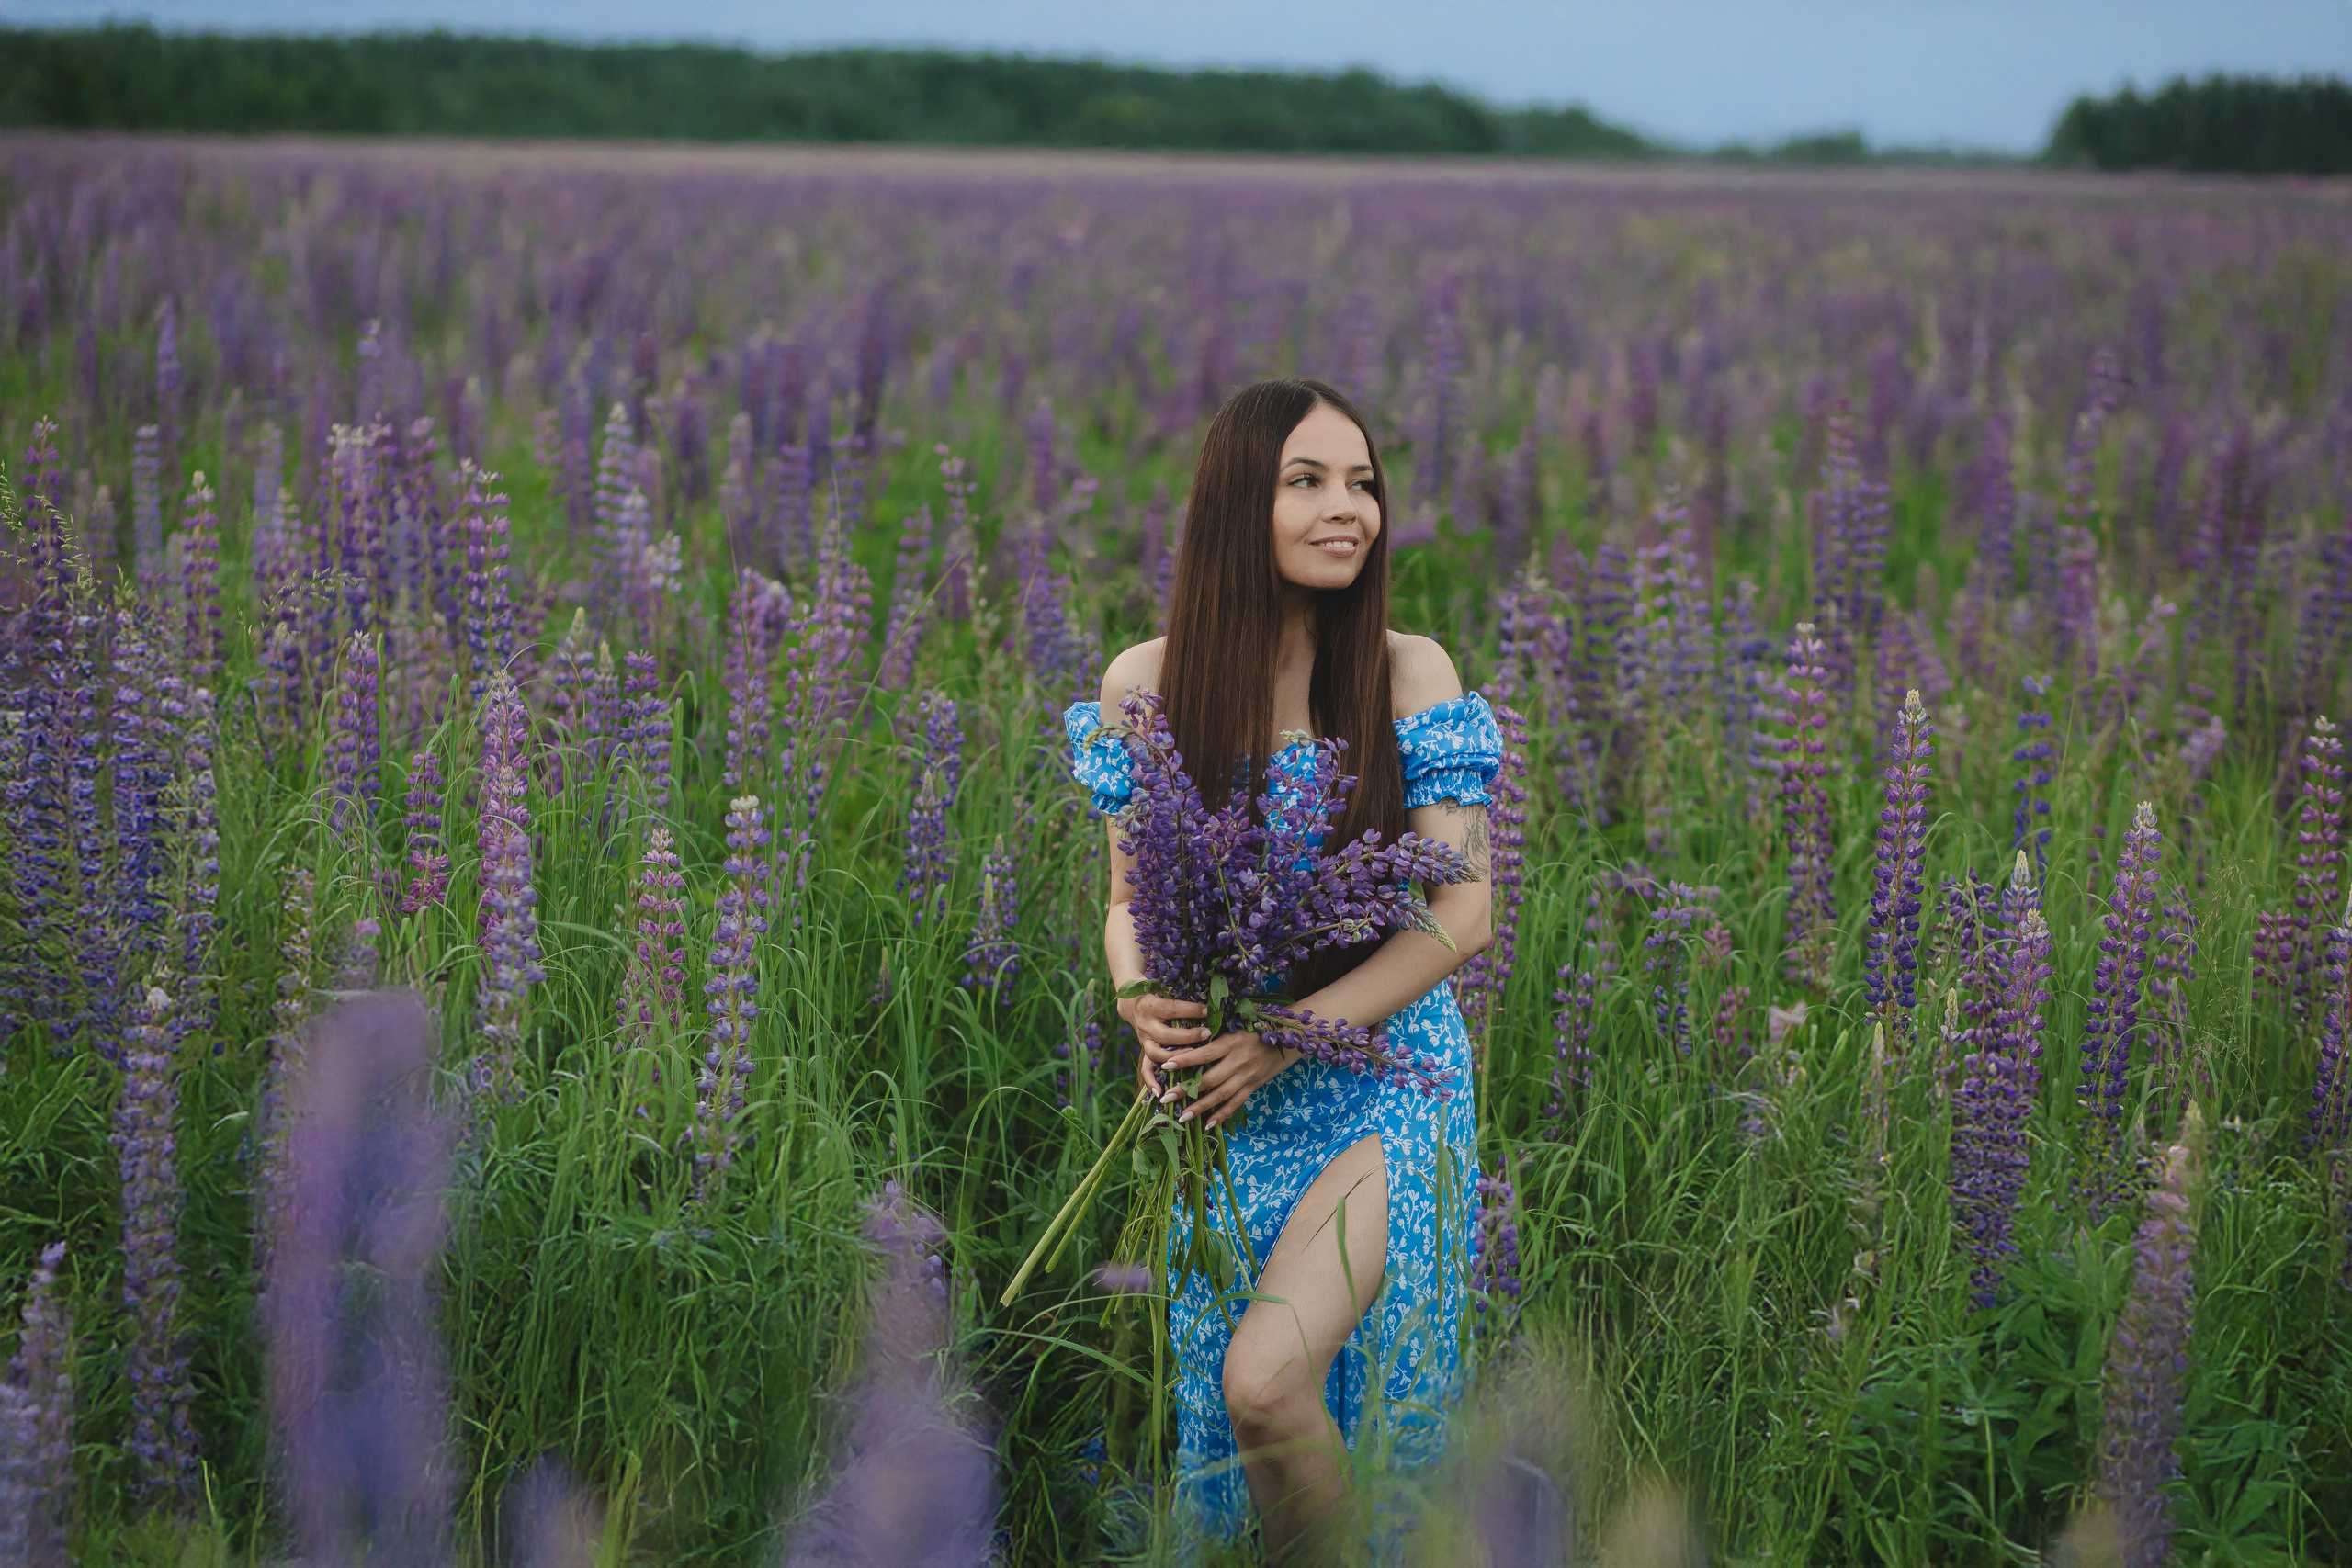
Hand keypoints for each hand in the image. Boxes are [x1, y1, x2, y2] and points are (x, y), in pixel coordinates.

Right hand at [1120, 991, 1207, 1096]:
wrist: (1132, 1002)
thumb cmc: (1158, 994)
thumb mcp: (1167, 990)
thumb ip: (1184, 995)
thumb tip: (1212, 998)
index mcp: (1151, 1006)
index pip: (1173, 1008)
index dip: (1191, 1010)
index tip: (1208, 1010)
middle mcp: (1146, 1024)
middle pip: (1166, 1035)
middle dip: (1188, 1037)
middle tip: (1207, 1034)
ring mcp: (1144, 1039)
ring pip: (1156, 1054)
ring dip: (1174, 1059)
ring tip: (1192, 1059)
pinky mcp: (1144, 1050)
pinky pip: (1145, 1068)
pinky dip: (1151, 1081)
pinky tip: (1160, 1091)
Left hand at [1160, 1029, 1296, 1128]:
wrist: (1290, 1039)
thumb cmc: (1257, 1027)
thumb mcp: (1236, 1024)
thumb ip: (1216, 1032)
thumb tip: (1187, 1037)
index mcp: (1232, 1042)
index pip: (1204, 1054)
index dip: (1185, 1060)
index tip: (1166, 1066)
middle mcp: (1239, 1061)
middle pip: (1209, 1079)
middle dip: (1186, 1091)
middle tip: (1166, 1099)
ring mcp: (1247, 1076)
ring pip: (1221, 1095)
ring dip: (1201, 1108)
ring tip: (1182, 1117)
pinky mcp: (1253, 1086)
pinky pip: (1236, 1103)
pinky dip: (1222, 1115)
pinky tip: (1208, 1124)